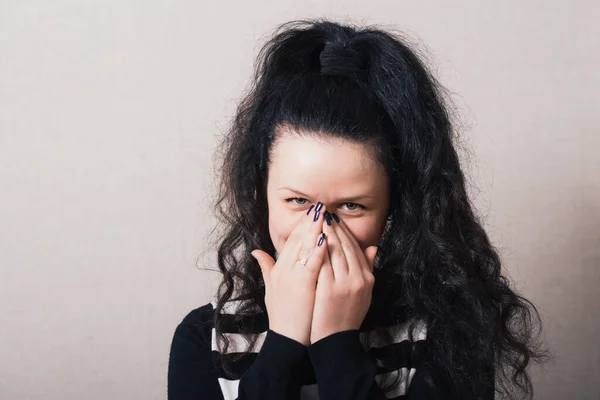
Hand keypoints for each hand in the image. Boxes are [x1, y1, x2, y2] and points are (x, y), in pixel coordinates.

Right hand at [251, 203, 328, 345]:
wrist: (287, 338)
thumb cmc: (282, 315)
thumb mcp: (271, 288)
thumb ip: (266, 267)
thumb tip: (256, 251)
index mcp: (278, 269)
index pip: (291, 241)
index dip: (302, 225)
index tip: (312, 212)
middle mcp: (284, 269)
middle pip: (298, 239)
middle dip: (309, 221)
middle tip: (320, 205)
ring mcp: (292, 276)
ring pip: (304, 246)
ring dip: (315, 229)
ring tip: (324, 214)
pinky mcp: (303, 285)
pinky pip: (311, 263)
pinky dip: (318, 249)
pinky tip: (326, 237)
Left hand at [310, 212, 377, 343]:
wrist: (336, 341)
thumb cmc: (347, 316)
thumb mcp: (364, 293)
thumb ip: (368, 269)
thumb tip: (374, 248)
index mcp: (367, 278)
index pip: (356, 248)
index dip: (345, 231)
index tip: (335, 219)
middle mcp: (358, 279)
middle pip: (345, 246)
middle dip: (334, 227)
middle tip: (324, 212)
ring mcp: (344, 284)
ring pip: (334, 251)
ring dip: (325, 232)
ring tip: (316, 219)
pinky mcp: (329, 290)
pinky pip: (323, 263)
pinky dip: (317, 249)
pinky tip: (310, 238)